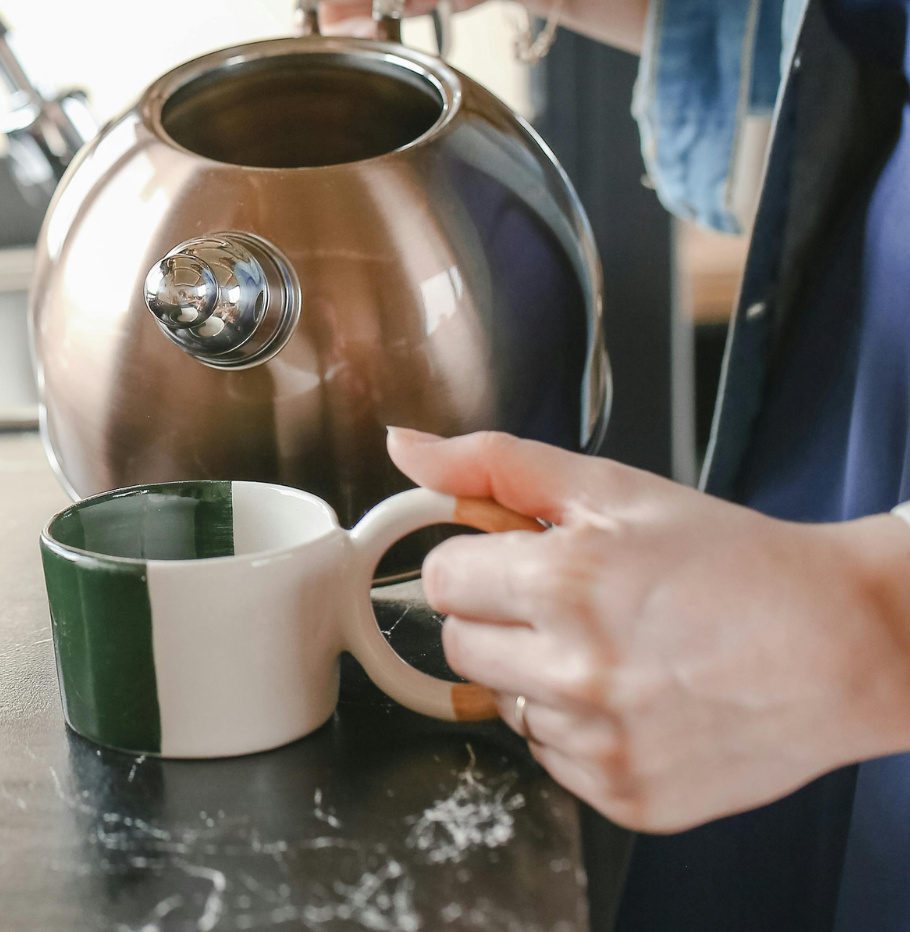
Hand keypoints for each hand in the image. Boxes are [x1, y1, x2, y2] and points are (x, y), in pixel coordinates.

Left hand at [387, 426, 909, 832]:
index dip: (478, 562)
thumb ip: (495, 465)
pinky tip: (637, 693)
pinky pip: (553, 757)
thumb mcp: (614, 489)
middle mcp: (574, 672)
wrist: (838, 643)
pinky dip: (578, 727)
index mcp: (563, 583)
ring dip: (537, 674)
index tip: (515, 559)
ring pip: (504, 704)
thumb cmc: (732, 560)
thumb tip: (407, 447)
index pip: (441, 579)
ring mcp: (599, 744)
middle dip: (498, 615)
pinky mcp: (625, 797)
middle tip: (571, 598)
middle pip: (459, 645)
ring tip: (617, 646)